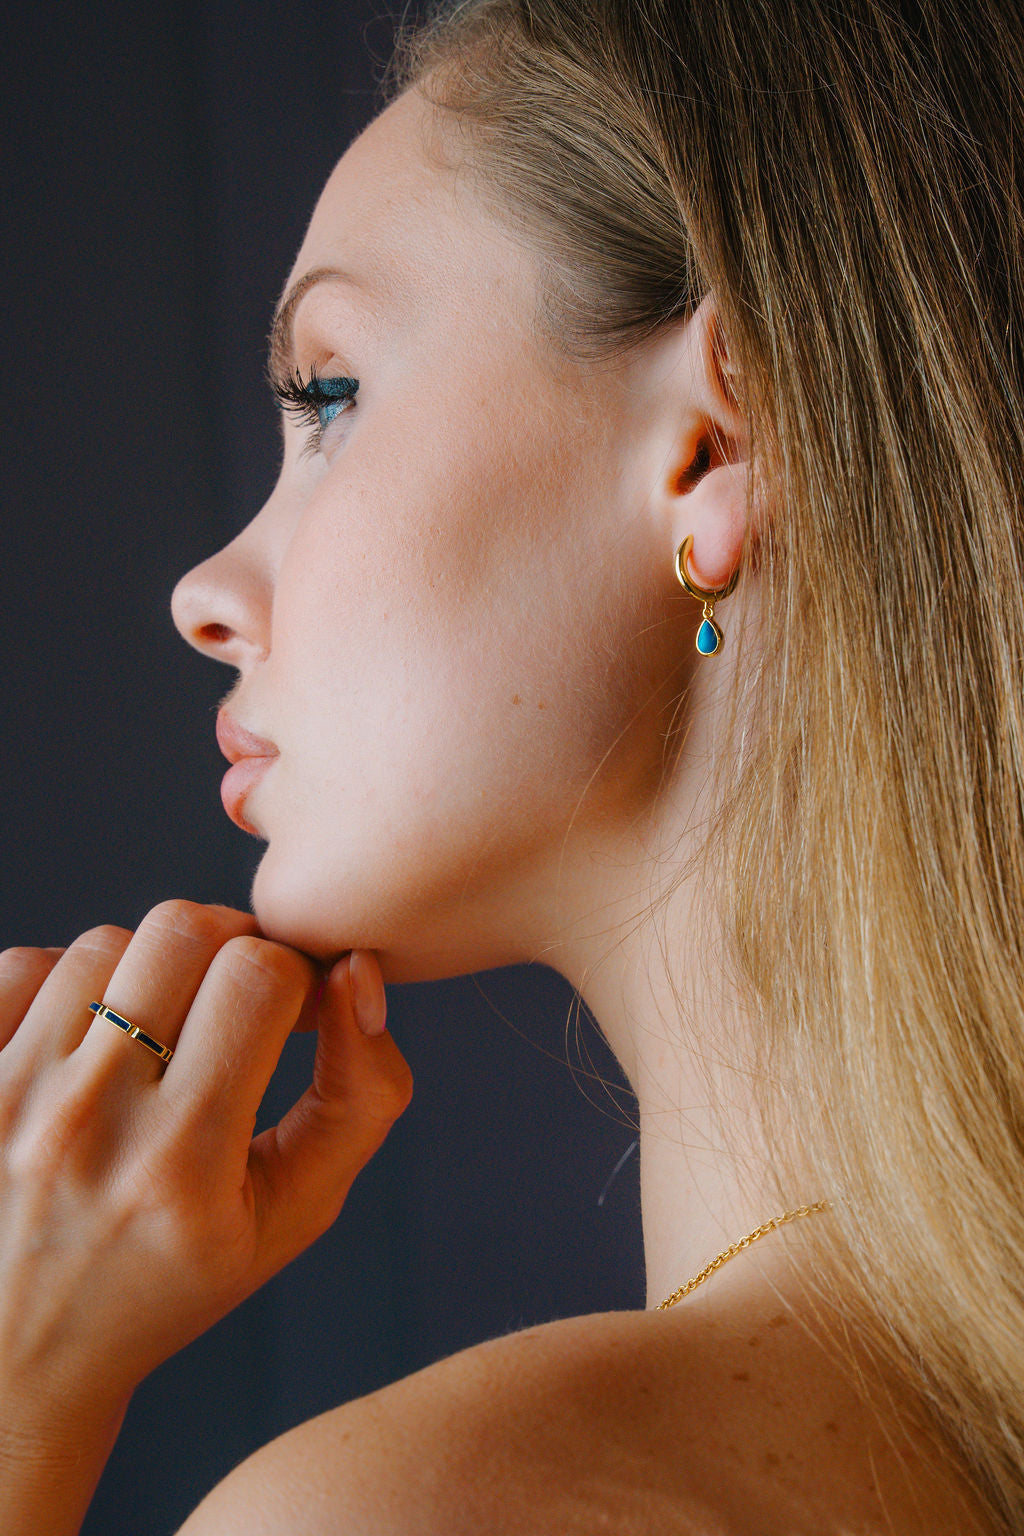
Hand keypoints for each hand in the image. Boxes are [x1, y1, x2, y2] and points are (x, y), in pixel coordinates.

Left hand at [0, 900, 413, 1430]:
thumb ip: (361, 1096)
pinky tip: (86, 1043)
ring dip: (149, 973)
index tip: (293, 1012)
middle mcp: (87, 1126)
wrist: (18, 1359)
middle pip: (183, 929)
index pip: (260, 976)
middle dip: (231, 948)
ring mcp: (8, 1098)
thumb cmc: (170, 1280)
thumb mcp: (294, 1215)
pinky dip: (68, 985)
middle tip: (235, 1000)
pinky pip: (26, 963)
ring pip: (106, 942)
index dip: (296, 974)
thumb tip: (357, 971)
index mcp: (182, 1167)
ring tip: (156, 1035)